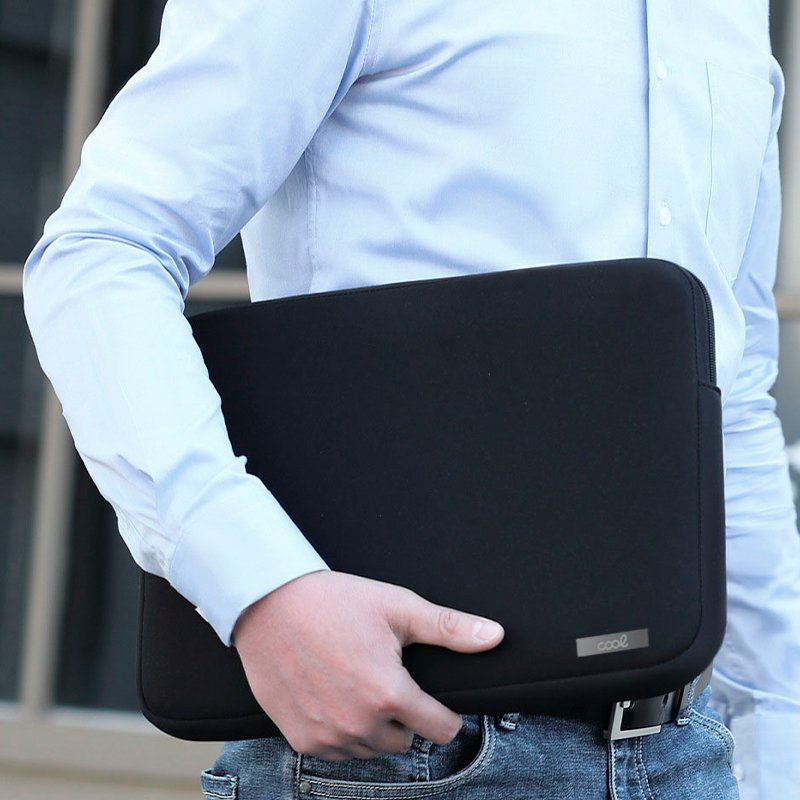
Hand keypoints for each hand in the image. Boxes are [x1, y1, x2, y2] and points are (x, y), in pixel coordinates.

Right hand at [232, 570, 503, 760]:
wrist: (268, 603)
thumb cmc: (333, 601)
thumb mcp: (397, 607)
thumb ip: (449, 628)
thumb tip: (495, 636)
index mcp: (388, 694)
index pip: (441, 730)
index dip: (444, 712)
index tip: (433, 696)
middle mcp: (358, 724)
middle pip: (406, 739)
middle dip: (404, 714)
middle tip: (385, 676)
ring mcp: (327, 736)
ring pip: (371, 748)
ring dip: (373, 726)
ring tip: (358, 682)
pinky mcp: (300, 738)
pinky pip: (337, 750)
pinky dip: (342, 731)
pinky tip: (334, 695)